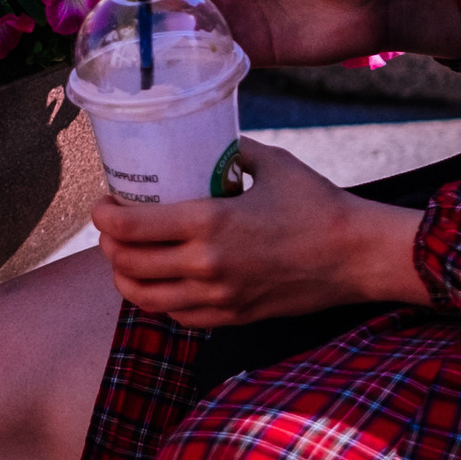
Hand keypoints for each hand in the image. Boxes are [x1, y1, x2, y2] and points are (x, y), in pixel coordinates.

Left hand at [93, 139, 429, 326]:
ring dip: (125, 278)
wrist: (357, 256)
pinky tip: (161, 282)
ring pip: (144, 298)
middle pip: (127, 265)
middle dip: (108, 245)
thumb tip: (206, 141)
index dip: (103, 216)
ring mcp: (218, 298)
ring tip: (126, 258)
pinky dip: (159, 300)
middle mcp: (205, 266)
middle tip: (112, 228)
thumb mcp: (270, 163)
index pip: (130, 227)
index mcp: (209, 223)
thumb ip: (231, 152)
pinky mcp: (232, 318)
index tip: (103, 203)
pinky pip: (177, 316)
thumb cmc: (318, 205)